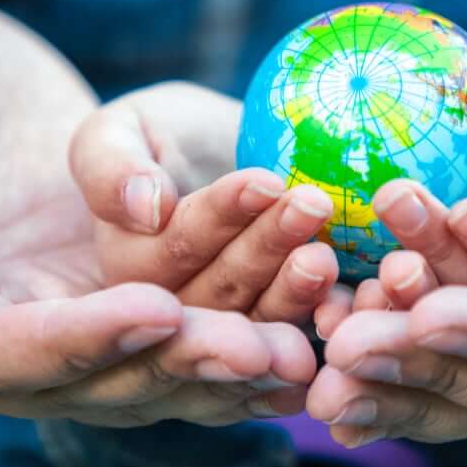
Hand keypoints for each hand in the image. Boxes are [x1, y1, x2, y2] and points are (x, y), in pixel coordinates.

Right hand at [0, 0, 312, 421]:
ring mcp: (44, 313)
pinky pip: (182, 302)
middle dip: (179, 366)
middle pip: (88, 378)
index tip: (154, 313)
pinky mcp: (100, 280)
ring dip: (231, 340)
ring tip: (312, 318)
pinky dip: (245, 299)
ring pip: (149, 355)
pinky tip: (316, 289)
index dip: (73, 346)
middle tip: (268, 345)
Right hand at [69, 82, 340, 323]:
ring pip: (261, 316)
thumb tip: (145, 207)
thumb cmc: (150, 140)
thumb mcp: (112, 135)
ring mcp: (224, 332)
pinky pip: (300, 331)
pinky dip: (328, 316)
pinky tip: (357, 296)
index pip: (167, 250)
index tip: (261, 181)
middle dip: (266, 250)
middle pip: (217, 291)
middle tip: (311, 205)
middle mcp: (169, 320)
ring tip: (333, 243)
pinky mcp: (275, 332)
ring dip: (300, 282)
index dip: (214, 218)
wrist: (204, 162)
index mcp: (124, 272)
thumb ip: (109, 167)